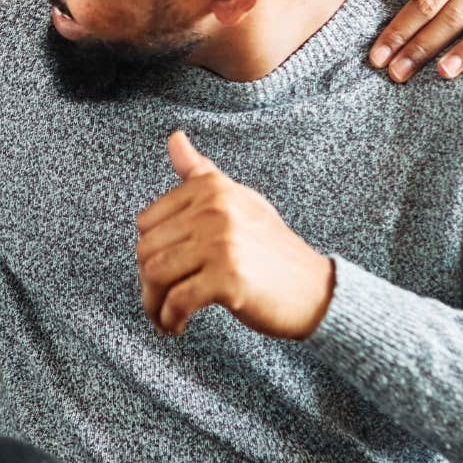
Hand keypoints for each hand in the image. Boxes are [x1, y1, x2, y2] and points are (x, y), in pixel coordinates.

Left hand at [136, 132, 334, 339]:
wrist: (315, 290)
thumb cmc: (271, 247)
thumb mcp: (238, 200)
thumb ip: (200, 173)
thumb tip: (174, 137)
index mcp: (211, 188)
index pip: (146, 222)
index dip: (149, 250)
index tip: (162, 269)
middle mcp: (215, 210)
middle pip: (147, 250)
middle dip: (147, 282)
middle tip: (160, 299)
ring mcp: (221, 244)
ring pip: (156, 275)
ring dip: (154, 304)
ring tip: (165, 315)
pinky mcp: (228, 279)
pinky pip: (178, 301)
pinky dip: (170, 319)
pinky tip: (178, 325)